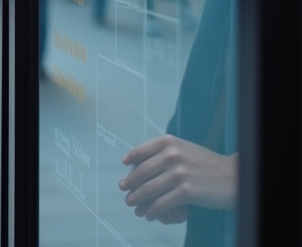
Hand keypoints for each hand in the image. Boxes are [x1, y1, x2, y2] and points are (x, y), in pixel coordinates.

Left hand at [119, 136, 236, 221]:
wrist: (234, 177)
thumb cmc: (207, 163)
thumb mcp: (184, 149)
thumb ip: (164, 152)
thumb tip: (137, 163)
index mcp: (169, 142)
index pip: (141, 151)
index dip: (131, 159)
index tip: (125, 165)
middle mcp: (172, 155)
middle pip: (142, 172)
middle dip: (130, 184)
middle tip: (124, 191)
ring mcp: (179, 173)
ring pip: (149, 189)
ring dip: (138, 200)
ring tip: (133, 205)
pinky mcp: (186, 192)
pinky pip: (162, 203)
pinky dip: (152, 211)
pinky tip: (149, 215)